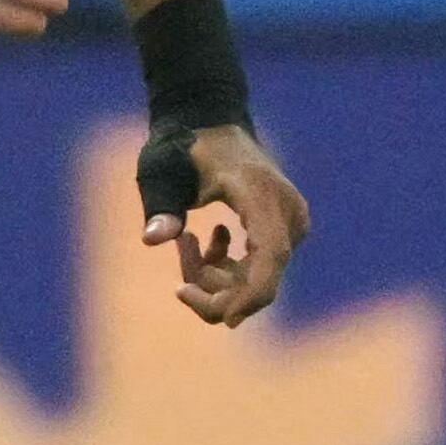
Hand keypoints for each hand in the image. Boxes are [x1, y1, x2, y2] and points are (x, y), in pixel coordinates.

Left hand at [145, 122, 306, 329]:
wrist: (210, 124)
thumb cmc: (182, 147)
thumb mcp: (161, 170)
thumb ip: (160, 203)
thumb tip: (154, 238)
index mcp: (260, 193)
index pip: (270, 255)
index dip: (251, 293)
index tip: (226, 320)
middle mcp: (286, 211)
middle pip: (263, 279)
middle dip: (217, 291)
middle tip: (179, 280)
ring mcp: (291, 223)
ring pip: (257, 279)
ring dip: (216, 277)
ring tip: (186, 242)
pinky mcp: (285, 232)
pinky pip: (258, 269)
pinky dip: (227, 269)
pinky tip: (203, 240)